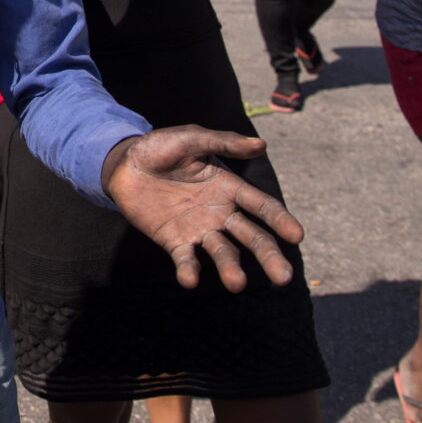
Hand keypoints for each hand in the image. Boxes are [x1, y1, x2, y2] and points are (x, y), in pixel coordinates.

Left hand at [102, 125, 304, 290]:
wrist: (124, 164)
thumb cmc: (161, 147)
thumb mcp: (192, 138)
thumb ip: (223, 142)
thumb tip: (261, 144)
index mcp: (229, 187)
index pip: (261, 206)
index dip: (280, 220)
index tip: (297, 235)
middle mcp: (220, 213)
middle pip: (251, 237)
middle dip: (268, 256)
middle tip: (283, 277)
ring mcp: (198, 229)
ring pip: (222, 252)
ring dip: (230, 267)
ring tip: (236, 283)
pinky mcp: (175, 241)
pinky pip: (186, 259)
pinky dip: (189, 270)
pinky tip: (189, 279)